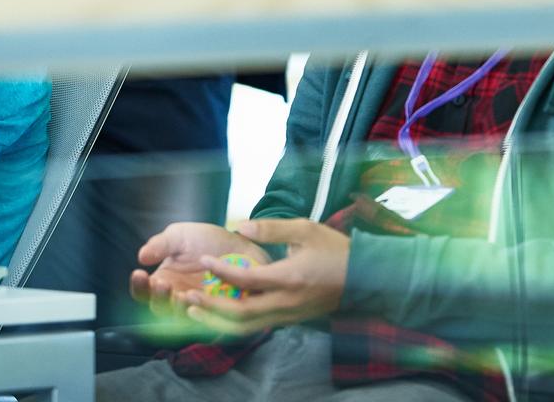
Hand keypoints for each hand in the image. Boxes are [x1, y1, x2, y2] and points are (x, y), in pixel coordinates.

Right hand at [129, 221, 270, 315]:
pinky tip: (202, 302)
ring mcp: (198, 309)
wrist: (241, 244)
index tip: (139, 273)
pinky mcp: (219, 316)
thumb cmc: (207, 240)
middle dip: (158, 298)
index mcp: (164, 281)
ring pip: (182, 319)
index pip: (143, 292)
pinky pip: (209, 322)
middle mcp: (177, 299)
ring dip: (179, 308)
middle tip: (161, 283)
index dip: (139, 286)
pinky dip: (205, 314)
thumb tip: (141, 256)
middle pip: (159, 309)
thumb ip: (161, 245)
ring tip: (181, 294)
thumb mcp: (180, 236)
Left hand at [177, 218, 348, 333]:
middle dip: (213, 307)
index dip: (222, 271)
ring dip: (220, 320)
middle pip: (243, 314)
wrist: (365, 278)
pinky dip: (236, 322)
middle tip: (188, 296)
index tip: (204, 261)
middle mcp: (287, 303)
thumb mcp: (304, 229)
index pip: (248, 281)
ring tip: (195, 310)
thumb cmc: (334, 249)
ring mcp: (289, 316)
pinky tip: (219, 312)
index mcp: (289, 279)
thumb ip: (270, 229)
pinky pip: (259, 325)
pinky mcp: (291, 320)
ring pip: (249, 326)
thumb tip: (239, 227)